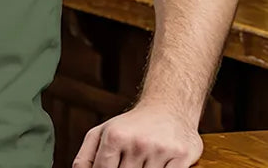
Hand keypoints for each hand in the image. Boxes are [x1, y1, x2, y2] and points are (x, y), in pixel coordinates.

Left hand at [72, 103, 202, 167]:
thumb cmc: (132, 124)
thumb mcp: (103, 133)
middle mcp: (137, 142)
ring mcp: (160, 150)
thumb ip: (86, 157)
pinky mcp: (181, 156)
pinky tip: (161, 163)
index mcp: (114, 136)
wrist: (168, 105)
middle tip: (130, 162)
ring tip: (144, 161)